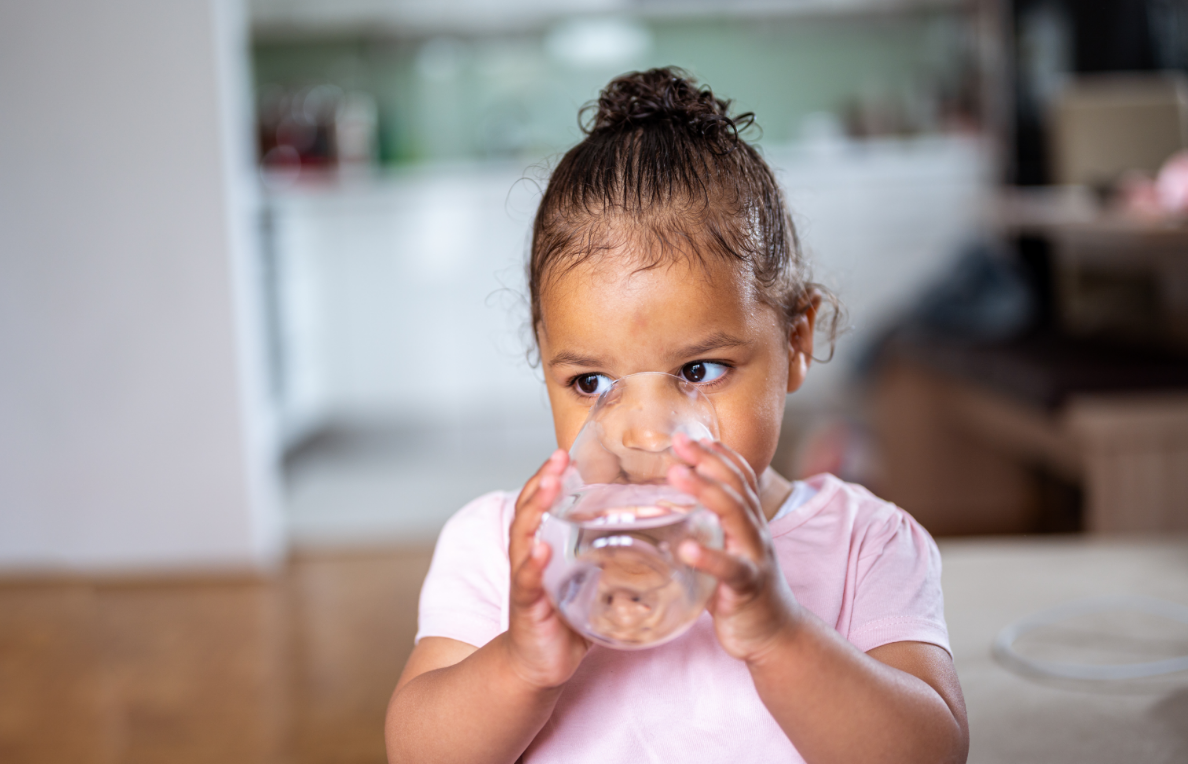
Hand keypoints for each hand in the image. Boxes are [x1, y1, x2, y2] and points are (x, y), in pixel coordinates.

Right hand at [503, 450, 589, 689]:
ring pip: (523, 537)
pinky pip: (527, 581)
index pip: (542, 503)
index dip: (550, 477)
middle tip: (558, 459)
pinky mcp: (527, 606)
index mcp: (542, 546)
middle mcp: (529, 556)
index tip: (564, 454)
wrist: (538, 665)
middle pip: (528, 510)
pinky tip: (541, 548)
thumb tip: (656, 546)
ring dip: (534, 510)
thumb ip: (613, 564)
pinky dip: (533, 563)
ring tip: (548, 488)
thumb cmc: (564, 621)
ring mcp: (525, 580)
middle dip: (542, 482)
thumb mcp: (590, 584)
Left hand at [667, 434, 801, 662]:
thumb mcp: (725, 550)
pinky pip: (730, 568)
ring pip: (735, 516)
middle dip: (708, 461)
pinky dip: (709, 557)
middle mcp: (755, 532)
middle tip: (680, 442)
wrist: (776, 634)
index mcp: (748, 522)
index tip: (691, 436)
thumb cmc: (742, 590)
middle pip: (735, 487)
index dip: (717, 454)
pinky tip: (687, 548)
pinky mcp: (748, 586)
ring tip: (678, 475)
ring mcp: (754, 556)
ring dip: (706, 492)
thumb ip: (705, 530)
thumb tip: (665, 511)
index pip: (738, 477)